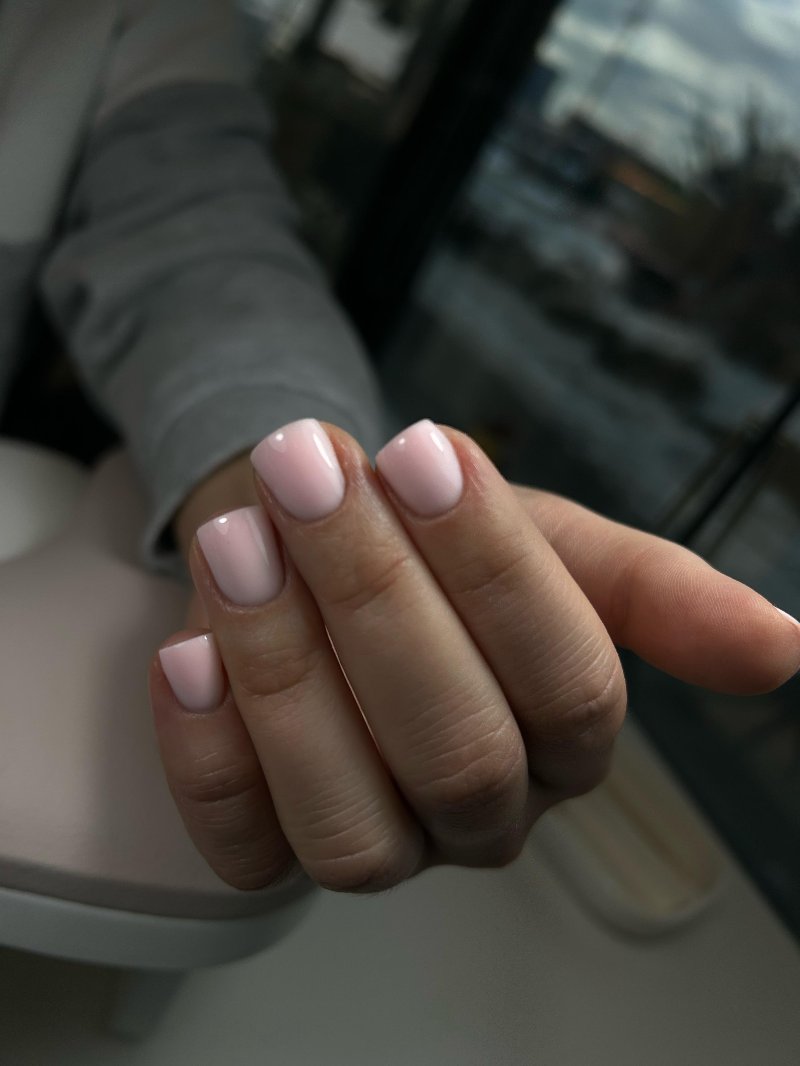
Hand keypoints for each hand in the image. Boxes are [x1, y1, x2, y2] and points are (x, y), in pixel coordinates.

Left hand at [150, 420, 799, 893]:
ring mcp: (378, 842)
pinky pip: (243, 847)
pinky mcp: (271, 853)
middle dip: (376, 599)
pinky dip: (208, 753)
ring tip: (240, 539)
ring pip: (349, 820)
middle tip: (311, 468)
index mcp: (566, 739)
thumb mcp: (553, 539)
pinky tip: (187, 652)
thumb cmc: (440, 543)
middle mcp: (482, 813)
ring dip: (285, 672)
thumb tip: (782, 645)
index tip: (426, 451)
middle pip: (458, 752)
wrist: (322, 542)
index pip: (567, 684)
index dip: (497, 570)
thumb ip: (652, 590)